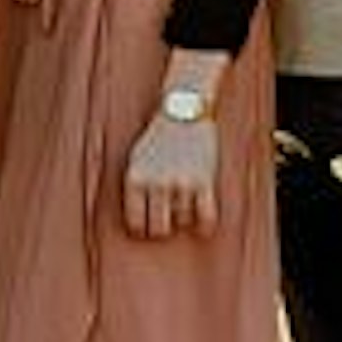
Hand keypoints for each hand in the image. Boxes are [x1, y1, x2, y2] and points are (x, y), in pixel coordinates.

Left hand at [122, 111, 219, 238]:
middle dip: (162, 229)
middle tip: (166, 222)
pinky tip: (203, 227)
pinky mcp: (204, 180)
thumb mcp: (135, 160)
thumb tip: (137, 222)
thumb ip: (135, 188)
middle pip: (159, 230)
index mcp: (135, 179)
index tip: (148, 227)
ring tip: (183, 202)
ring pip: (183, 222)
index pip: (136, 223)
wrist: (184, 111)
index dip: (142, 229)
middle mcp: (156, 183)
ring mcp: (181, 182)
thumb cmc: (158, 138)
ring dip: (184, 217)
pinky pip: (207, 217)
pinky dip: (206, 226)